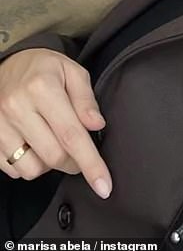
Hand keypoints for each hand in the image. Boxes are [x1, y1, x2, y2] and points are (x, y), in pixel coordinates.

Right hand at [0, 49, 111, 197]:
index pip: (71, 135)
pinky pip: (14, 171)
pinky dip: (29, 165)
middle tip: (78, 150)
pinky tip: (34, 145)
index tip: (104, 185)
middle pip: (53, 156)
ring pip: (32, 169)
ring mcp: (0, 125)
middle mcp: (17, 107)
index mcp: (42, 88)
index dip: (90, 163)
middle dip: (73, 162)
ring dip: (49, 164)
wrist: (9, 64)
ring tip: (52, 142)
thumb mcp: (71, 71)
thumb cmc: (44, 69)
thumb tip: (96, 125)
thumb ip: (86, 99)